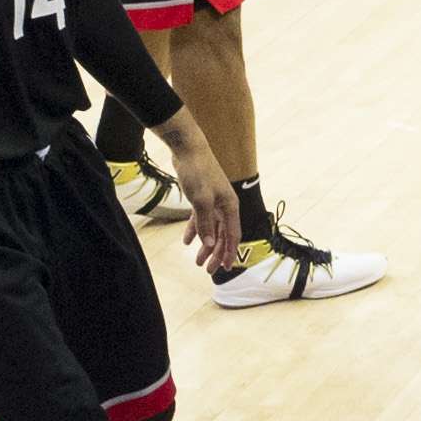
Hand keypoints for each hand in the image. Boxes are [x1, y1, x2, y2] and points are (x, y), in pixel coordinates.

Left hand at [162, 115, 242, 267]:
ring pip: (211, 229)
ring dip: (205, 245)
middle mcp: (225, 206)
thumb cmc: (198, 172)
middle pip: (222, 236)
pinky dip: (195, 230)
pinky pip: (201, 219)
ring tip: (197, 261)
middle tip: (208, 270)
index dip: (230, 253)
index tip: (226, 268)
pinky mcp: (202, 198)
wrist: (189, 150)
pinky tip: (187, 241)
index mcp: (230, 207)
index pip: (233, 236)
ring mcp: (213, 202)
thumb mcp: (200, 200)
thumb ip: (205, 223)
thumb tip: (208, 244)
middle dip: (216, 254)